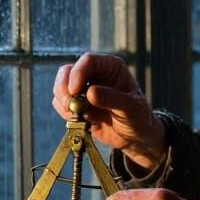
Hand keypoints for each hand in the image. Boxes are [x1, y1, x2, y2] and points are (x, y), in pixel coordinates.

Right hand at [53, 53, 165, 170]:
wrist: (135, 138)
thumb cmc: (138, 118)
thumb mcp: (131, 108)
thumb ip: (112, 99)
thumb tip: (90, 93)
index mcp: (110, 67)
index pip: (88, 61)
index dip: (78, 73)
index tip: (75, 91)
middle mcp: (94, 74)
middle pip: (67, 72)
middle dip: (65, 89)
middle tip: (71, 106)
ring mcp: (83, 89)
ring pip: (60, 88)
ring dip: (65, 103)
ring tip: (82, 117)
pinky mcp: (76, 104)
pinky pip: (60, 104)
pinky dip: (65, 114)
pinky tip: (82, 122)